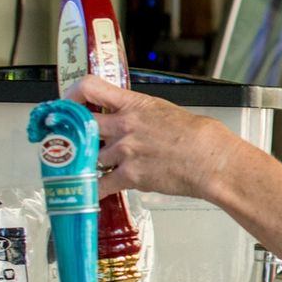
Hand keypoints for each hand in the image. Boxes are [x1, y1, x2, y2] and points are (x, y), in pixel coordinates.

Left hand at [64, 76, 243, 198]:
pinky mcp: (129, 176)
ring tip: (94, 168)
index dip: (73, 95)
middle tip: (70, 139)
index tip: (68, 103)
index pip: (90, 87)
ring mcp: (125, 151)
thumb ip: (143, 114)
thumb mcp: (167, 111)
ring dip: (91, 163)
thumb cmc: (200, 137)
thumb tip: (136, 120)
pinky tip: (91, 193)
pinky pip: (99, 185)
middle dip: (75, 133)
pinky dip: (93, 191)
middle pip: (81, 124)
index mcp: (135, 105)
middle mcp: (124, 126)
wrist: (212, 160)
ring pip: (89, 157)